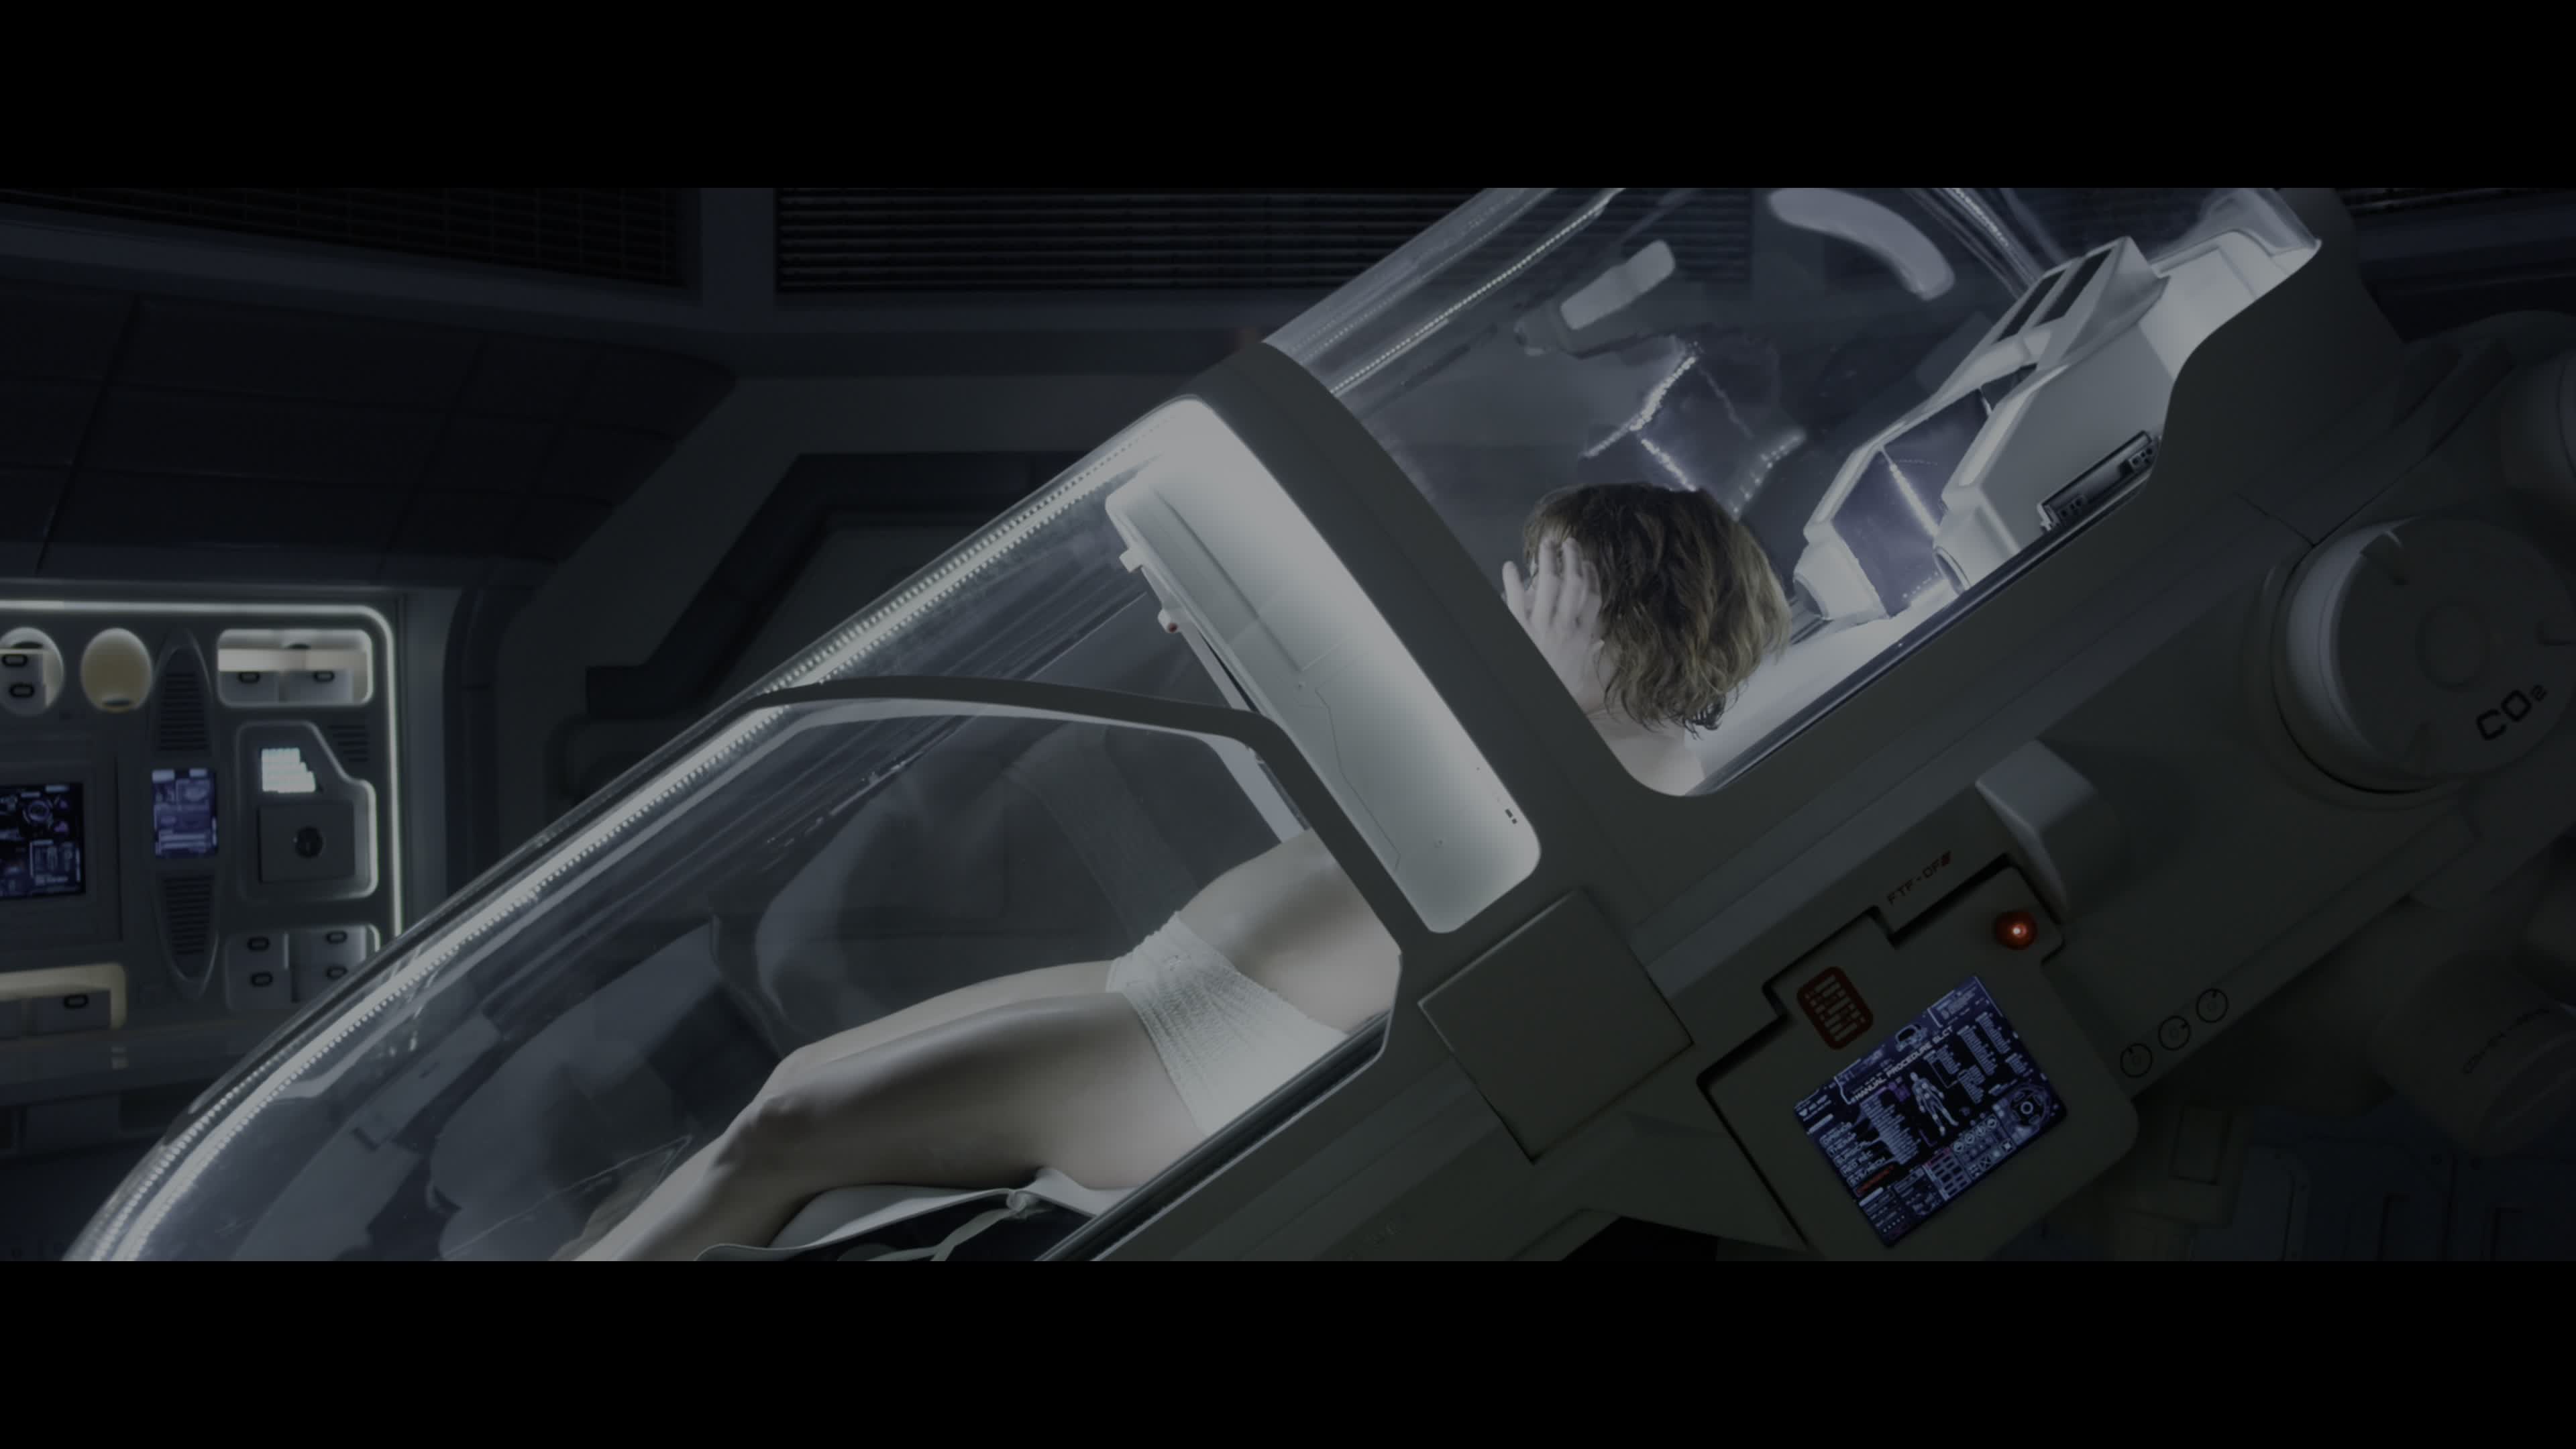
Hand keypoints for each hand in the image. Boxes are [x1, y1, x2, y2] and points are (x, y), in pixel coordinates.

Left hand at [1502, 537, 1608, 714]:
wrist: (1537, 704)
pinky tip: (1509, 567)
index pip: (1592, 598)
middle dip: (1572, 560)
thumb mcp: (1581, 674)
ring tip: (1545, 545)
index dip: (1591, 577)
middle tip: (1568, 543)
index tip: (1587, 563)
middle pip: (1573, 584)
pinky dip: (1512, 581)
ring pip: (1548, 584)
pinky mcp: (1520, 628)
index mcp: (1581, 636)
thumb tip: (1601, 643)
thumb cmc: (1559, 690)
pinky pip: (1516, 599)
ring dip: (1547, 561)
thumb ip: (1591, 655)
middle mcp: (1564, 626)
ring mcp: (1542, 626)